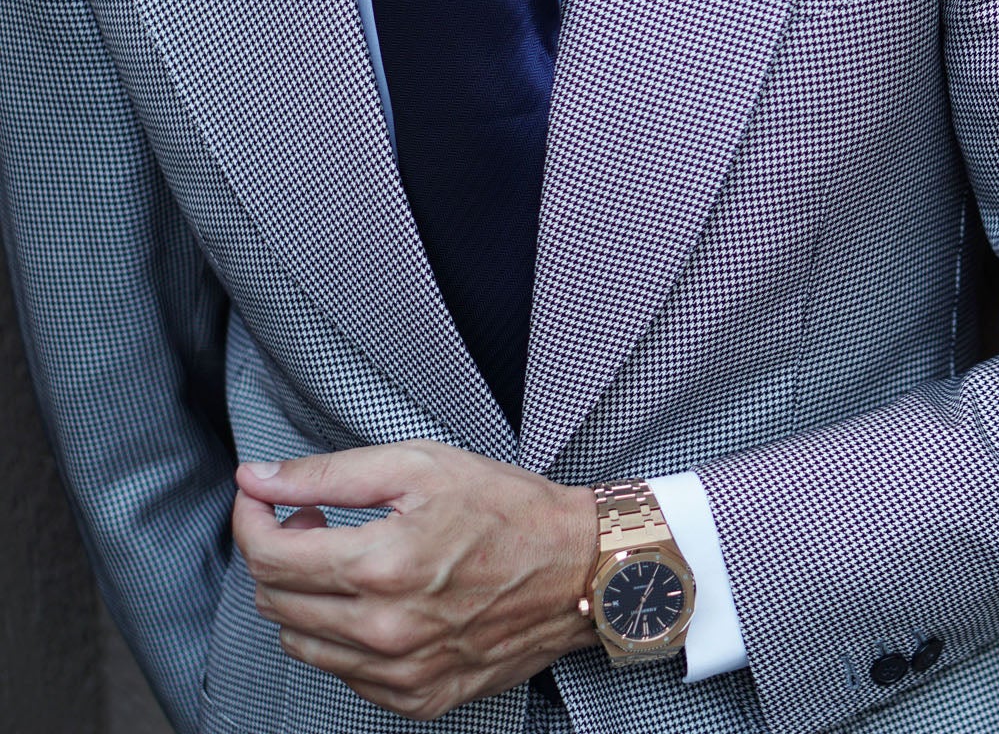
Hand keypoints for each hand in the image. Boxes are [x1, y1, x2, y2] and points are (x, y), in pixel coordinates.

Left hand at [231, 439, 599, 720]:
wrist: (581, 568)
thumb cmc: (509, 510)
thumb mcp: (421, 466)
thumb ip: (329, 474)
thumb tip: (256, 478)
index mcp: (381, 566)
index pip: (267, 555)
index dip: (251, 517)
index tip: (262, 497)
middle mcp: (385, 630)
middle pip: (274, 600)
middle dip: (279, 552)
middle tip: (316, 522)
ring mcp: (401, 673)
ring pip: (299, 644)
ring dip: (306, 598)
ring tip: (348, 563)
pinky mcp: (419, 698)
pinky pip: (345, 675)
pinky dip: (343, 638)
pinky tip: (378, 603)